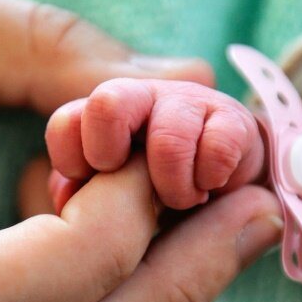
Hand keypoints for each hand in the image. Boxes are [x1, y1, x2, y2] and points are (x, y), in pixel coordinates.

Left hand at [44, 78, 263, 212]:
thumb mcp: (103, 196)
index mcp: (101, 118)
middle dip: (111, 155)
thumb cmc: (151, 195)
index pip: (67, 124)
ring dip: (171, 182)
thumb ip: (78, 191)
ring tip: (181, 201)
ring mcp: (187, 105)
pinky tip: (210, 185)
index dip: (74, 161)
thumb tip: (66, 196)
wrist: (222, 190)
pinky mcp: (234, 121)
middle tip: (131, 187)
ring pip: (167, 136)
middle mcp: (140, 101)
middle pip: (106, 105)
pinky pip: (220, 144)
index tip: (89, 187)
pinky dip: (212, 174)